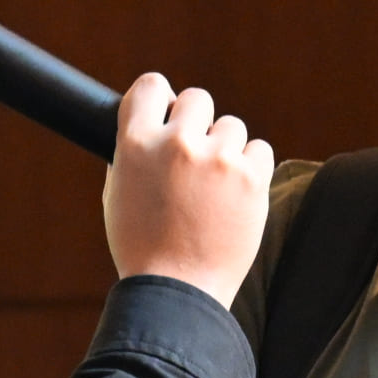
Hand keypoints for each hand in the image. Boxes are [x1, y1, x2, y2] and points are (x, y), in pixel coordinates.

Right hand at [102, 75, 272, 309]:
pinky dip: (251, 168)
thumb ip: (133, 153)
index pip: (152, 86)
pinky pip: (259, 150)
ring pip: (231, 127)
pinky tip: (235, 195)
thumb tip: (150, 125)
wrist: (178, 291)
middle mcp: (176, 144)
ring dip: (225, 149)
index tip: (169, 113)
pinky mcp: (251, 179)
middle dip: (198, 124)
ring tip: (214, 189)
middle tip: (195, 158)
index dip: (162, 98)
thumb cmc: (143, 248)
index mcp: (135, 144)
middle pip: (197, 99)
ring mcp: (217, 160)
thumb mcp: (118, 194)